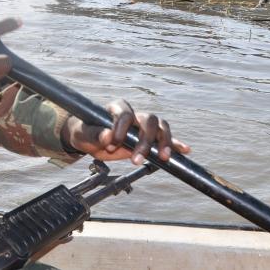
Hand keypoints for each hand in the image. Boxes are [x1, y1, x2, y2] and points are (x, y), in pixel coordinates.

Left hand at [62, 99, 189, 164]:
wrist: (90, 139)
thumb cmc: (85, 132)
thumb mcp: (84, 134)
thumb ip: (94, 135)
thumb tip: (106, 135)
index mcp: (118, 109)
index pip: (125, 113)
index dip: (121, 128)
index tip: (112, 143)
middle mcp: (134, 114)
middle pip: (148, 120)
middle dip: (145, 140)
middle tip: (136, 160)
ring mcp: (143, 126)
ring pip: (160, 127)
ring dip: (163, 142)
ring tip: (162, 157)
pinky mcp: (149, 139)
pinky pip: (165, 139)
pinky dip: (175, 143)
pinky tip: (184, 150)